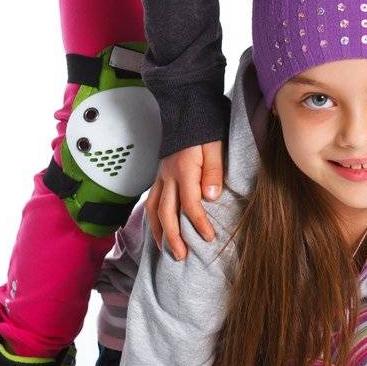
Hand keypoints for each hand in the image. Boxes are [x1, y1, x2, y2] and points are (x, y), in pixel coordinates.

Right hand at [143, 140, 223, 260]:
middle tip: (181, 256)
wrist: (187, 109)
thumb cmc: (204, 129)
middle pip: (165, 212)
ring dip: (158, 231)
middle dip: (172, 237)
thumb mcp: (215, 146)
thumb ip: (214, 172)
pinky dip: (152, 218)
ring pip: (153, 208)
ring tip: (165, 250)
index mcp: (184, 170)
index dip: (199, 223)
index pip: (190, 204)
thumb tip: (211, 198)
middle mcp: (168, 176)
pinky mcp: (159, 176)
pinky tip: (158, 230)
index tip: (208, 238)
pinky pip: (151, 200)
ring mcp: (161, 176)